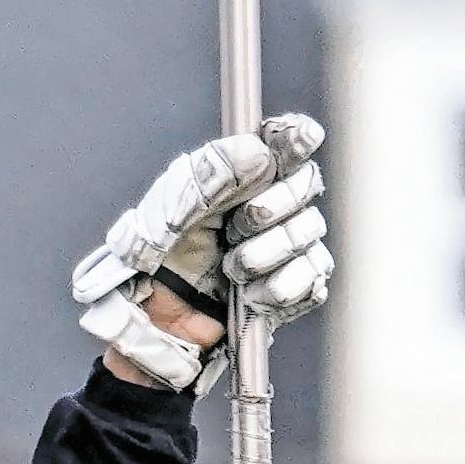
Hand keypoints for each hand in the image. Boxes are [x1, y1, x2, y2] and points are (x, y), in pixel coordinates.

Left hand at [76, 117, 332, 393]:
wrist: (153, 323)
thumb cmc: (156, 262)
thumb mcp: (173, 209)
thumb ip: (213, 174)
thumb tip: (261, 153)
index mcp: (243, 177)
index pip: (289, 143)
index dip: (295, 140)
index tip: (294, 142)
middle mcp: (271, 207)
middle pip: (306, 185)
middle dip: (269, 209)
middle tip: (233, 231)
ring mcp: (284, 247)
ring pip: (308, 232)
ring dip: (267, 252)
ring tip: (231, 270)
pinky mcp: (291, 288)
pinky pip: (311, 278)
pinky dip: (279, 287)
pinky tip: (249, 296)